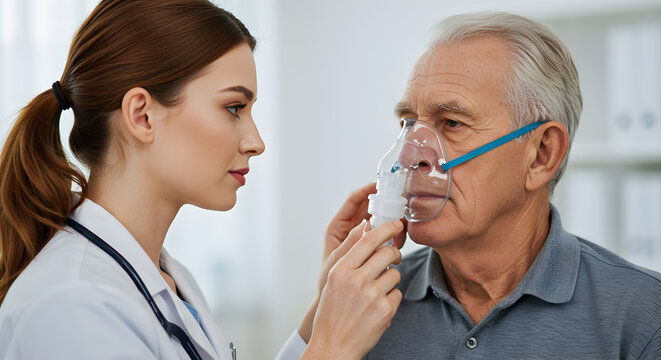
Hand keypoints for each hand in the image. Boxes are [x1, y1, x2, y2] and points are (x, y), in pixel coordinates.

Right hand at [302, 220, 403, 359]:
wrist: (334, 345)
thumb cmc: (331, 312)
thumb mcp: (332, 282)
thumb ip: (350, 260)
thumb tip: (367, 234)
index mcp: (341, 270)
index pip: (368, 240)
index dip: (386, 229)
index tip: (396, 224)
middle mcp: (357, 280)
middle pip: (387, 253)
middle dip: (394, 252)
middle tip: (393, 256)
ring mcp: (372, 296)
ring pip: (395, 273)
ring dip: (391, 278)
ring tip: (378, 290)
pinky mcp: (385, 310)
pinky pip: (397, 293)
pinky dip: (391, 298)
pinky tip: (377, 306)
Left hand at [321, 183, 406, 291]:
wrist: (337, 303)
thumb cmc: (330, 281)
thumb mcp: (338, 259)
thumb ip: (351, 242)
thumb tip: (365, 224)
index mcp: (338, 226)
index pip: (353, 201)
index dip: (366, 191)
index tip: (380, 185)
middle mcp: (350, 229)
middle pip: (369, 209)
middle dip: (383, 206)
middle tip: (397, 205)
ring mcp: (362, 239)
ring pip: (379, 222)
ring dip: (390, 222)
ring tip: (400, 226)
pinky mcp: (372, 249)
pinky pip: (384, 237)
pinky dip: (392, 236)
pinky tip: (399, 241)